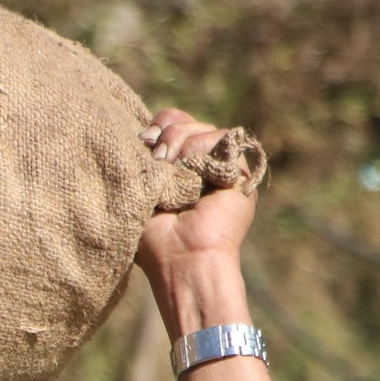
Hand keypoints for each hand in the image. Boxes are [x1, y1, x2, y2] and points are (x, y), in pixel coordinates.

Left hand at [136, 108, 254, 278]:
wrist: (182, 258)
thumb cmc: (154, 238)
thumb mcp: (141, 192)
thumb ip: (144, 160)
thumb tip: (148, 133)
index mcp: (174, 169)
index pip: (169, 123)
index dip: (158, 124)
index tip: (144, 139)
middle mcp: (197, 166)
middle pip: (182, 121)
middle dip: (166, 134)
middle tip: (158, 160)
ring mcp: (218, 168)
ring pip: (200, 127)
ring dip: (180, 143)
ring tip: (171, 171)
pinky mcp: (238, 172)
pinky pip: (220, 138)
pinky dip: (199, 148)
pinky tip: (190, 171)